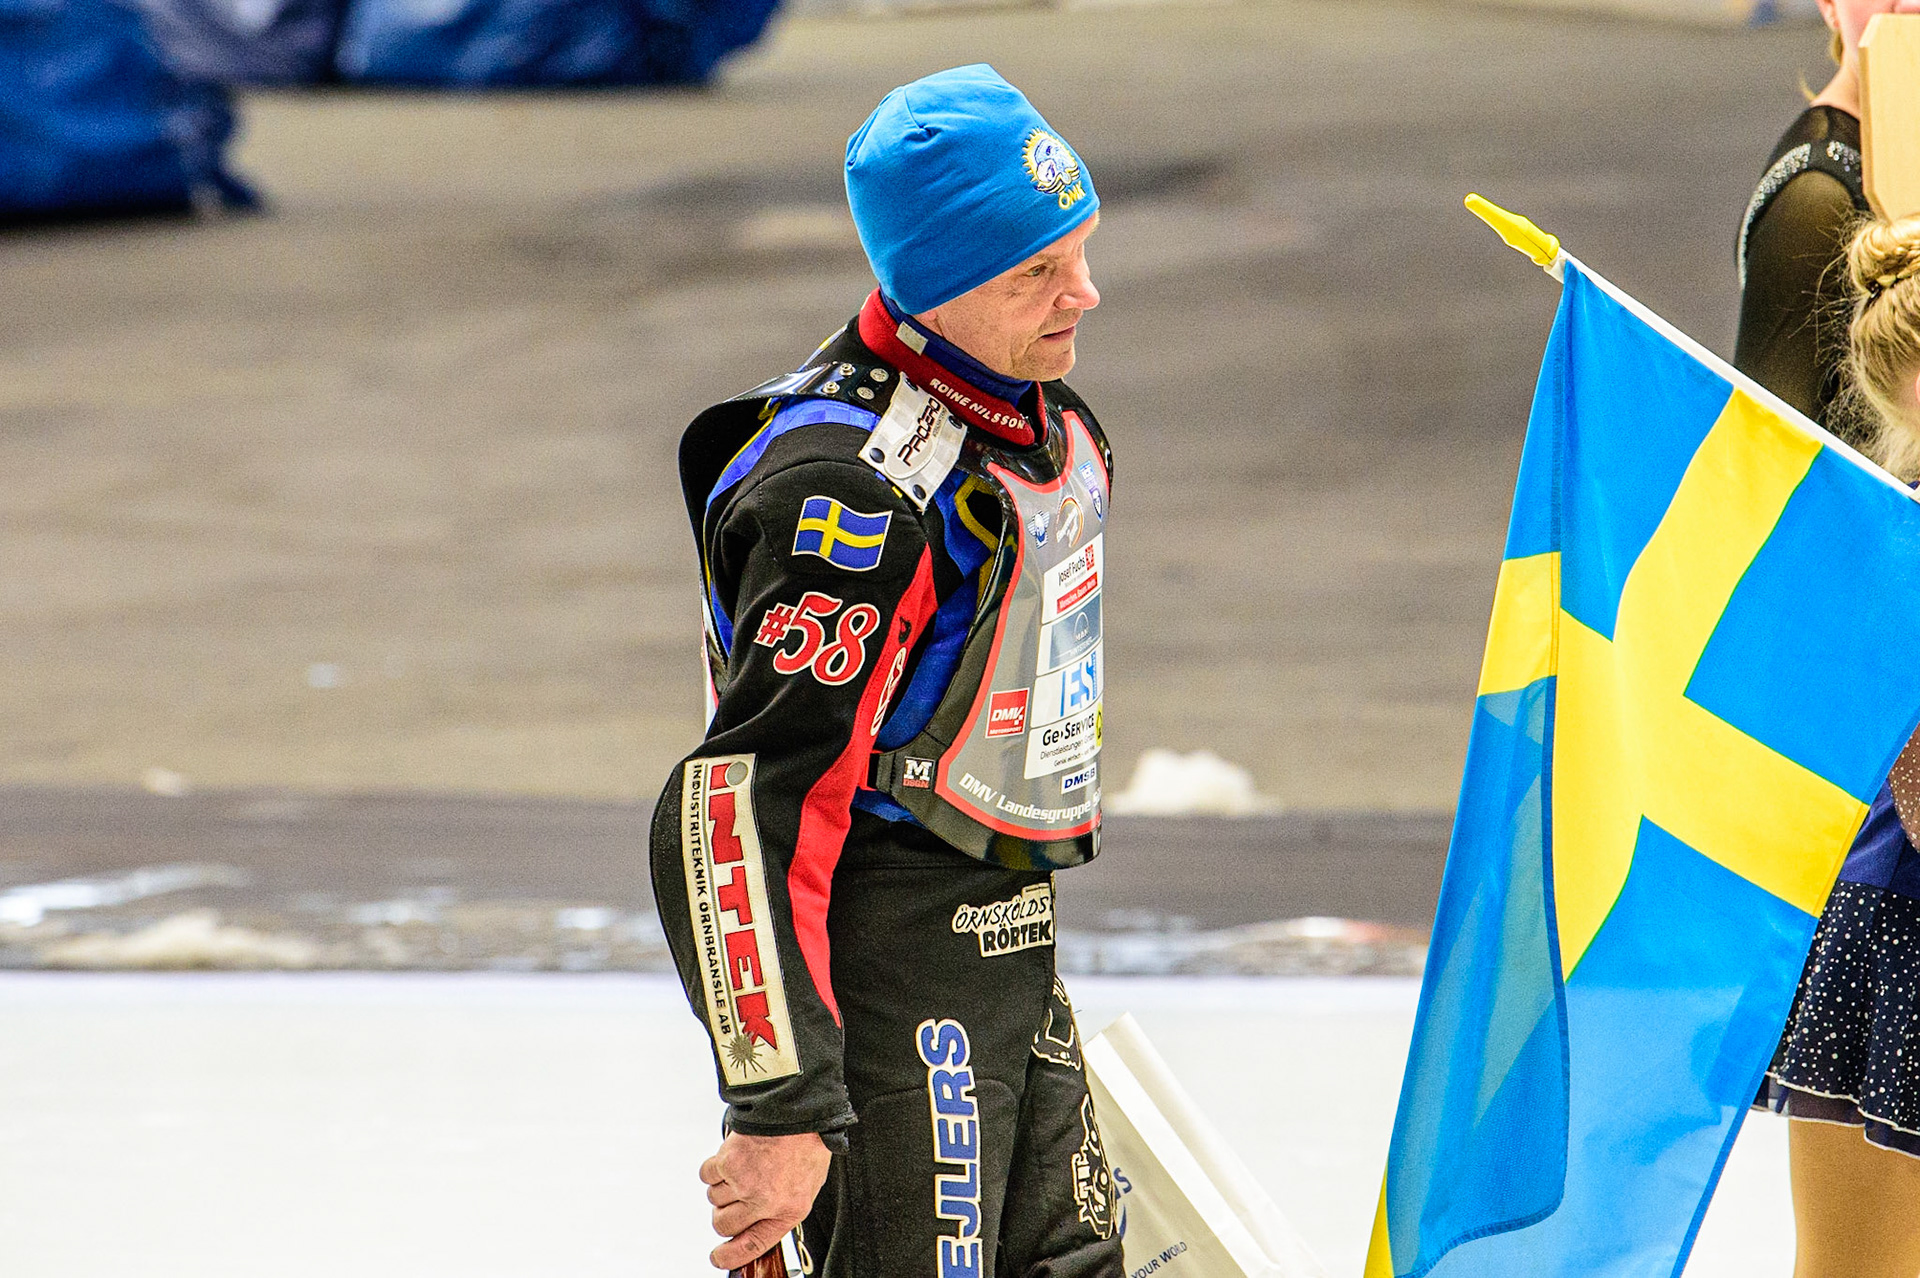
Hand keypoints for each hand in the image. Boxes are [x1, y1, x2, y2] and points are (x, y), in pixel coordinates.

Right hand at [700, 1130, 830, 1270]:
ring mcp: (744, 1183)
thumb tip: (757, 1222)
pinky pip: (707, 1175)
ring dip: (722, 1186)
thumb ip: (782, 1209)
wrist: (799, 1109)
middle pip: (724, 1224)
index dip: (730, 1256)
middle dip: (724, 1214)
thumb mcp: (806, 1185)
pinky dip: (715, 1168)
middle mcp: (764, 1201)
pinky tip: (733, 1156)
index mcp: (788, 1210)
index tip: (718, 1257)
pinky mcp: (728, 1162)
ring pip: (714, 1199)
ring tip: (744, 1166)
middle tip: (735, 1196)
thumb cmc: (806, 1143)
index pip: (752, 1245)